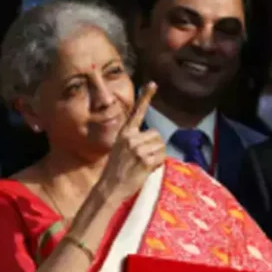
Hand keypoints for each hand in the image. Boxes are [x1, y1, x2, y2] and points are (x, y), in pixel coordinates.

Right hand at [95, 82, 165, 201]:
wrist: (110, 188)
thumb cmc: (116, 171)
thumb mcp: (121, 149)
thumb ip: (135, 141)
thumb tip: (153, 140)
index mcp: (124, 133)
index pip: (137, 112)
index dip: (146, 97)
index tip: (153, 84)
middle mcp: (131, 138)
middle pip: (157, 135)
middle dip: (155, 146)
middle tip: (144, 159)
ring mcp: (138, 149)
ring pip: (161, 145)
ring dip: (158, 155)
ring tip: (144, 164)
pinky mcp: (145, 160)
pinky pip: (162, 157)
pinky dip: (158, 164)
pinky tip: (147, 169)